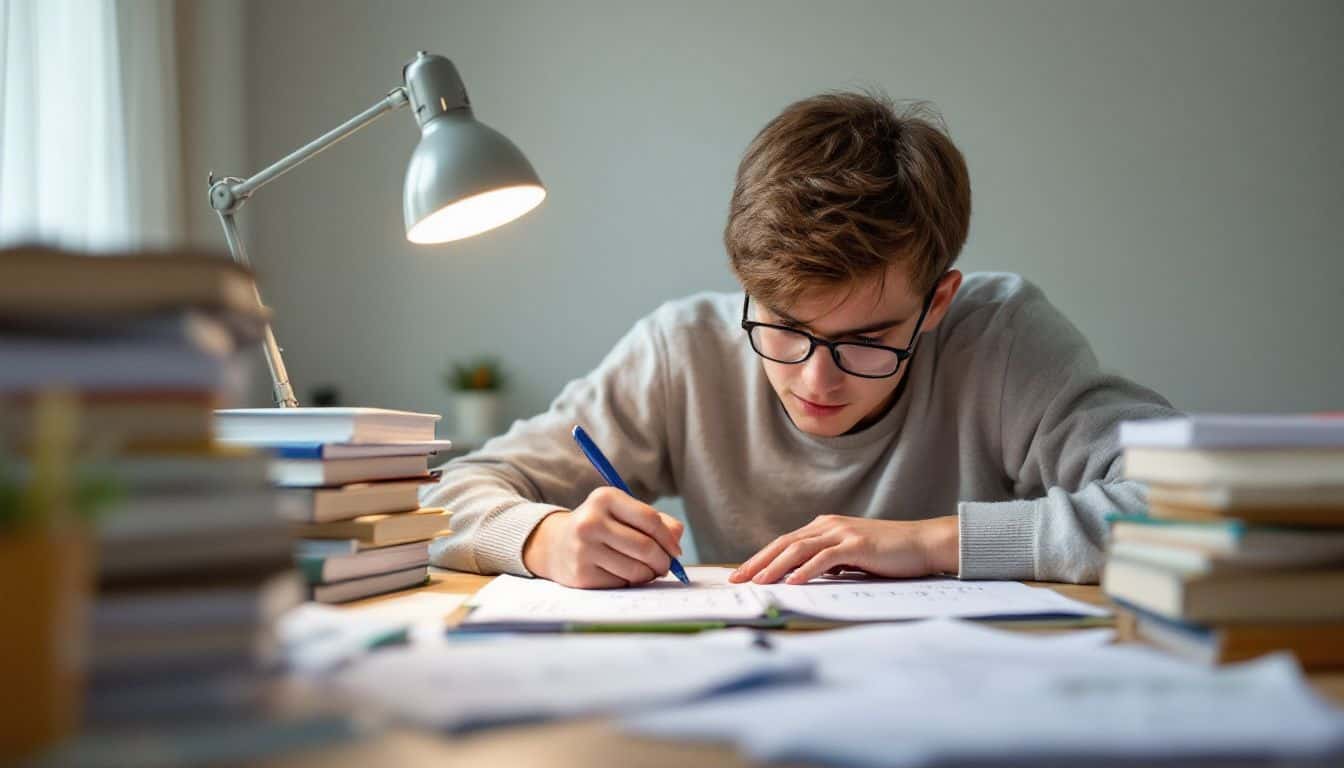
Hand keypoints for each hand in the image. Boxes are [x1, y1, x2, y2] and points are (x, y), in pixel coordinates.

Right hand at [522, 486, 684, 588]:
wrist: (555, 544)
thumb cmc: (600, 527)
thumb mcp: (623, 513)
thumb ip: (656, 521)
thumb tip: (676, 539)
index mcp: (605, 498)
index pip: (650, 519)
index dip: (668, 538)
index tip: (675, 551)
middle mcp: (591, 522)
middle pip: (645, 547)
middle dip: (663, 561)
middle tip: (664, 566)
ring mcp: (583, 549)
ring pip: (636, 570)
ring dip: (648, 574)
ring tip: (645, 570)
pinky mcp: (581, 575)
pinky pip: (622, 583)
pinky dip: (630, 582)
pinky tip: (622, 574)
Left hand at [728, 515, 958, 584]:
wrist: (923, 543)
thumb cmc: (889, 554)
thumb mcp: (851, 558)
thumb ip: (828, 563)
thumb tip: (802, 577)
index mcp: (825, 527)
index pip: (784, 542)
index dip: (760, 558)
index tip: (741, 573)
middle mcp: (829, 525)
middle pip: (784, 543)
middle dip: (758, 561)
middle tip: (737, 578)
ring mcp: (842, 533)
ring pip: (799, 549)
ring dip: (775, 566)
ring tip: (758, 582)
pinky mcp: (857, 544)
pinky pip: (824, 558)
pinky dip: (806, 570)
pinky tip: (793, 582)